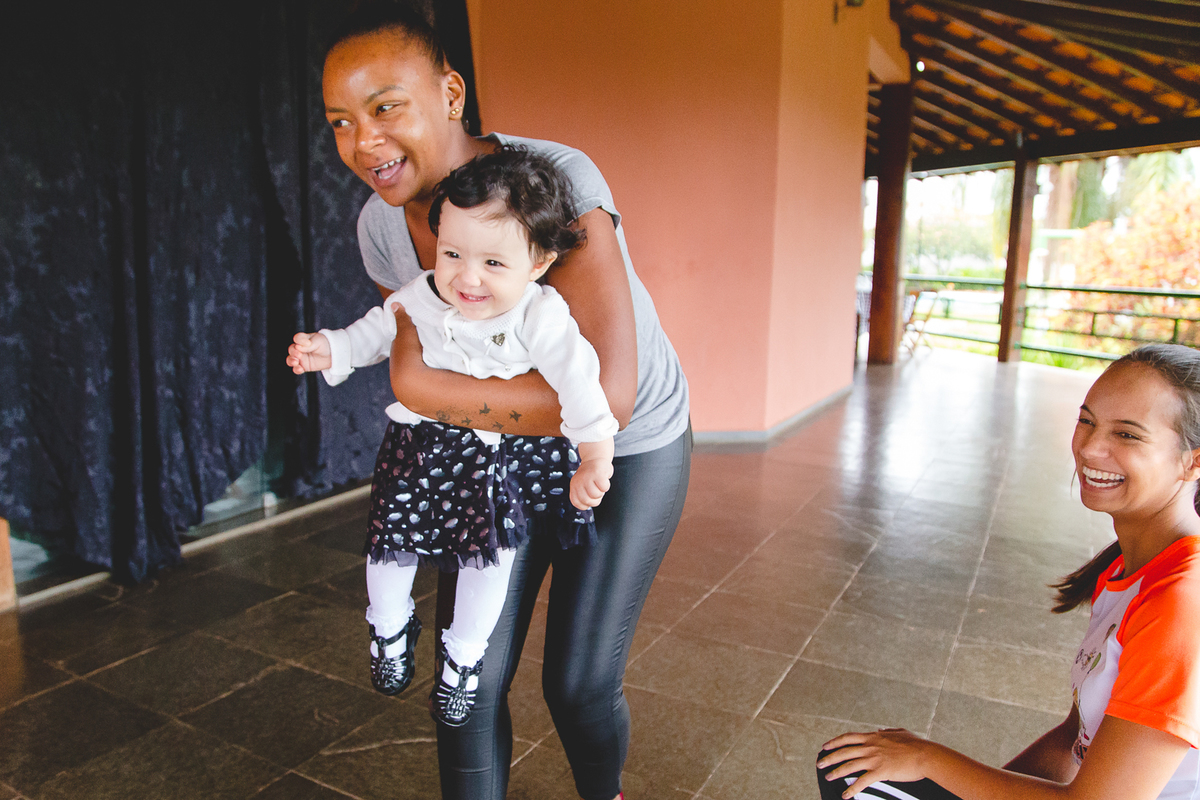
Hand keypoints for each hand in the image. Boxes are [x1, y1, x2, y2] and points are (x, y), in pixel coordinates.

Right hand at [286, 331, 331, 373]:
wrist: (333, 355)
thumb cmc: (325, 345)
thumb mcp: (319, 342)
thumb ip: (309, 344)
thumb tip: (298, 347)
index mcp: (304, 339)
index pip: (297, 338)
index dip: (300, 340)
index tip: (307, 343)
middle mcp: (300, 349)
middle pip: (291, 349)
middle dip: (293, 352)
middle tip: (299, 355)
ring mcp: (301, 358)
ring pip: (291, 360)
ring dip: (291, 361)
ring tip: (296, 362)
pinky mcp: (304, 366)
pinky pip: (297, 369)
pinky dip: (296, 369)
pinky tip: (300, 369)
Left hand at [569, 458, 612, 509]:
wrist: (595, 457)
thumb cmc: (591, 476)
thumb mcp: (582, 486)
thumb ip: (582, 496)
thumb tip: (587, 505)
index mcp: (573, 486)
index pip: (577, 503)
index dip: (586, 504)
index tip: (590, 497)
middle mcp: (578, 481)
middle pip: (588, 501)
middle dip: (596, 499)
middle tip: (597, 491)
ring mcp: (587, 477)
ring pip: (596, 495)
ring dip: (601, 492)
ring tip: (599, 484)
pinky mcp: (597, 473)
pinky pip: (604, 488)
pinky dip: (606, 485)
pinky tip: (603, 479)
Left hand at [818, 729, 933, 797]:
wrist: (926, 755)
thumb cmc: (916, 745)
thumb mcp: (900, 732)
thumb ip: (888, 731)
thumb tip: (880, 730)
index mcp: (873, 737)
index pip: (848, 738)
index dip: (834, 742)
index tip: (825, 746)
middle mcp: (871, 746)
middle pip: (844, 751)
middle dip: (829, 757)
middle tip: (820, 763)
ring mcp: (874, 759)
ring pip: (849, 765)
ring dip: (836, 772)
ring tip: (828, 776)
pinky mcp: (880, 772)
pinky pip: (861, 782)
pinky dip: (852, 789)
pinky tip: (846, 795)